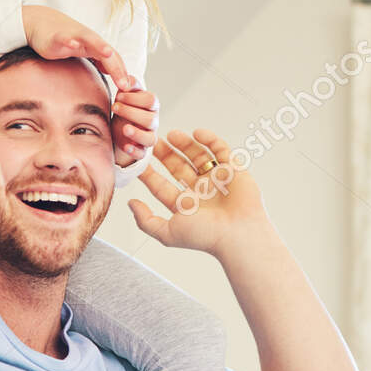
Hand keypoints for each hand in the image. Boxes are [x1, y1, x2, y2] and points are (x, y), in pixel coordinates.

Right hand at [22, 4, 129, 90]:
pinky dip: (69, 41)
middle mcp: (89, 39)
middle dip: (116, 68)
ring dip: (99, 45)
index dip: (122, 74)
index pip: (114, 60)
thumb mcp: (84, 51)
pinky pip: (64, 38)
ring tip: (107, 52)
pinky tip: (73, 45)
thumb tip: (112, 72)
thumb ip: (98, 60)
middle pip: (107, 53)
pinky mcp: (58, 36)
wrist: (40, 22)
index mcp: (96, 46)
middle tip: (124, 85)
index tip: (128, 90)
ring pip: (90, 39)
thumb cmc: (65, 40)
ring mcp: (74, 36)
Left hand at [111, 84, 157, 166]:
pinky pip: (142, 153)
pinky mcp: (141, 150)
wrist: (117, 126)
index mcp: (151, 106)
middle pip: (150, 119)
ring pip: (150, 138)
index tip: (118, 96)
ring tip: (124, 128)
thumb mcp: (125, 93)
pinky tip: (125, 146)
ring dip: (137, 133)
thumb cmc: (124, 107)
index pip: (151, 100)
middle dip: (131, 113)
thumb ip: (128, 84)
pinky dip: (134, 150)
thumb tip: (125, 79)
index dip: (134, 98)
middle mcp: (153, 121)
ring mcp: (148, 136)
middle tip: (115, 107)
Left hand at [128, 128, 268, 259]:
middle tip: (153, 140)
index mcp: (184, 205)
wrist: (239, 234)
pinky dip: (210, 140)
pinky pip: (220, 150)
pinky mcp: (233, 169)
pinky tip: (197, 133)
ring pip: (198, 156)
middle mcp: (199, 191)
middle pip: (178, 167)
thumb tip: (131, 204)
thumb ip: (146, 221)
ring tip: (172, 134)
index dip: (148, 173)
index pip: (161, 186)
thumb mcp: (167, 233)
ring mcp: (216, 179)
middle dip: (165, 154)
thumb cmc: (205, 236)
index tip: (137, 160)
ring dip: (185, 144)